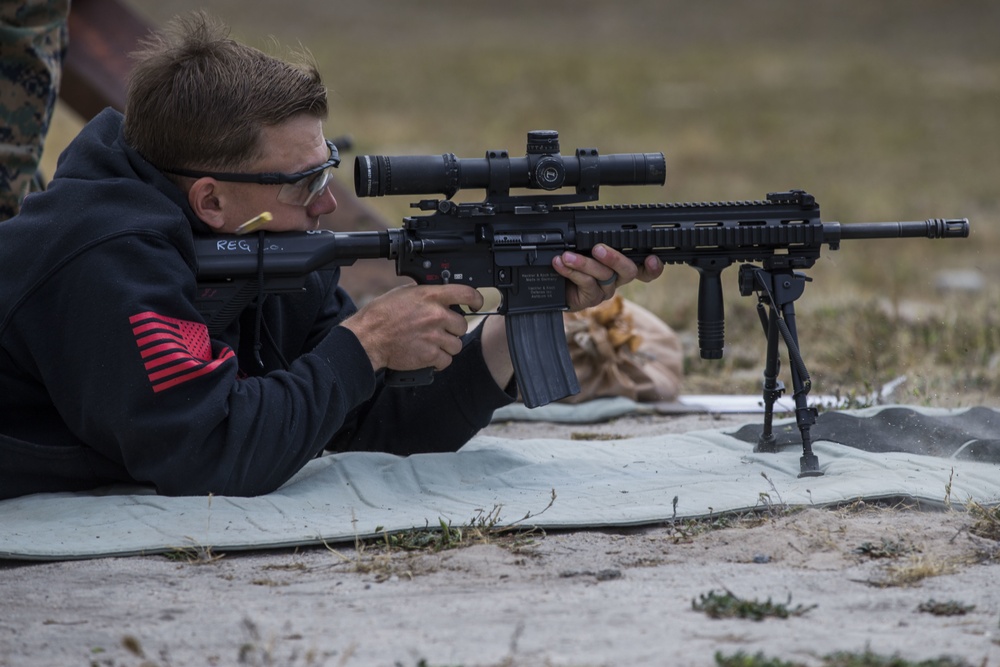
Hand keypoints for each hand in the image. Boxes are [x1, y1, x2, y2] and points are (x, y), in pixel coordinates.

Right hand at [341, 284, 483, 371]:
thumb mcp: (404, 293)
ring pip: (457, 344)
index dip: (476, 300)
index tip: (476, 304)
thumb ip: (426, 294)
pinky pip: (446, 360)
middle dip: (453, 329)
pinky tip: (430, 355)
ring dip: (447, 346)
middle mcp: (435, 315)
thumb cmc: (381, 315)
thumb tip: (440, 296)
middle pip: (462, 325)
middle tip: (440, 330)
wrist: (368, 337)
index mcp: (430, 296)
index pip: (466, 294)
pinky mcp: (430, 355)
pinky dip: (439, 360)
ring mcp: (434, 336)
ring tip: (433, 344)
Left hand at [552, 243, 663, 310]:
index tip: (652, 259)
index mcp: (620, 265)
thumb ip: (593, 241)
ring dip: (584, 263)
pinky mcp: (591, 299)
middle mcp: (617, 278)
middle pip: (628, 270)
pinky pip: (587, 284)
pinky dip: (572, 272)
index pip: (645, 268)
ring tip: (567, 256)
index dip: (653, 266)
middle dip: (614, 258)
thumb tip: (593, 231)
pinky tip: (561, 264)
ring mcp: (605, 290)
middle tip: (598, 249)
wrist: (553, 284)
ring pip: (604, 275)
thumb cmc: (571, 262)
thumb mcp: (583, 247)